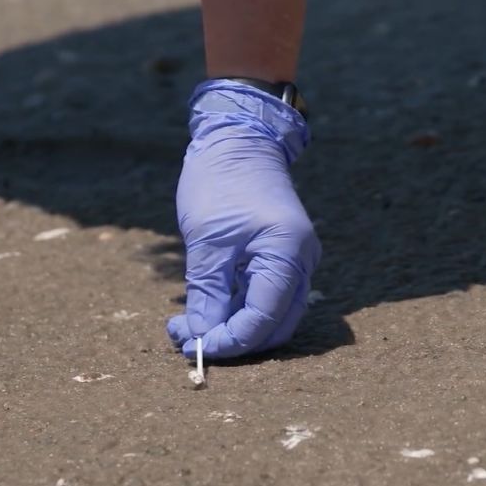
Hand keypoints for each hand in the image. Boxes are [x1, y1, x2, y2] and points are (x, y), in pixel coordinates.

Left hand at [166, 80, 319, 358]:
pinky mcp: (281, 259)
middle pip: (273, 326)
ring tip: (188, 326)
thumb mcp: (206, 241)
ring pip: (270, 317)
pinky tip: (204, 309)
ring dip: (232, 328)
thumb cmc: (221, 181)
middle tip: (185, 340)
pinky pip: (264, 298)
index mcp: (286, 253)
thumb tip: (200, 338)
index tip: (192, 346)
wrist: (238, 139)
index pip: (262, 318)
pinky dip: (236, 310)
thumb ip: (207, 293)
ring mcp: (295, 261)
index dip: (229, 341)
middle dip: (232, 340)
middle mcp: (300, 262)